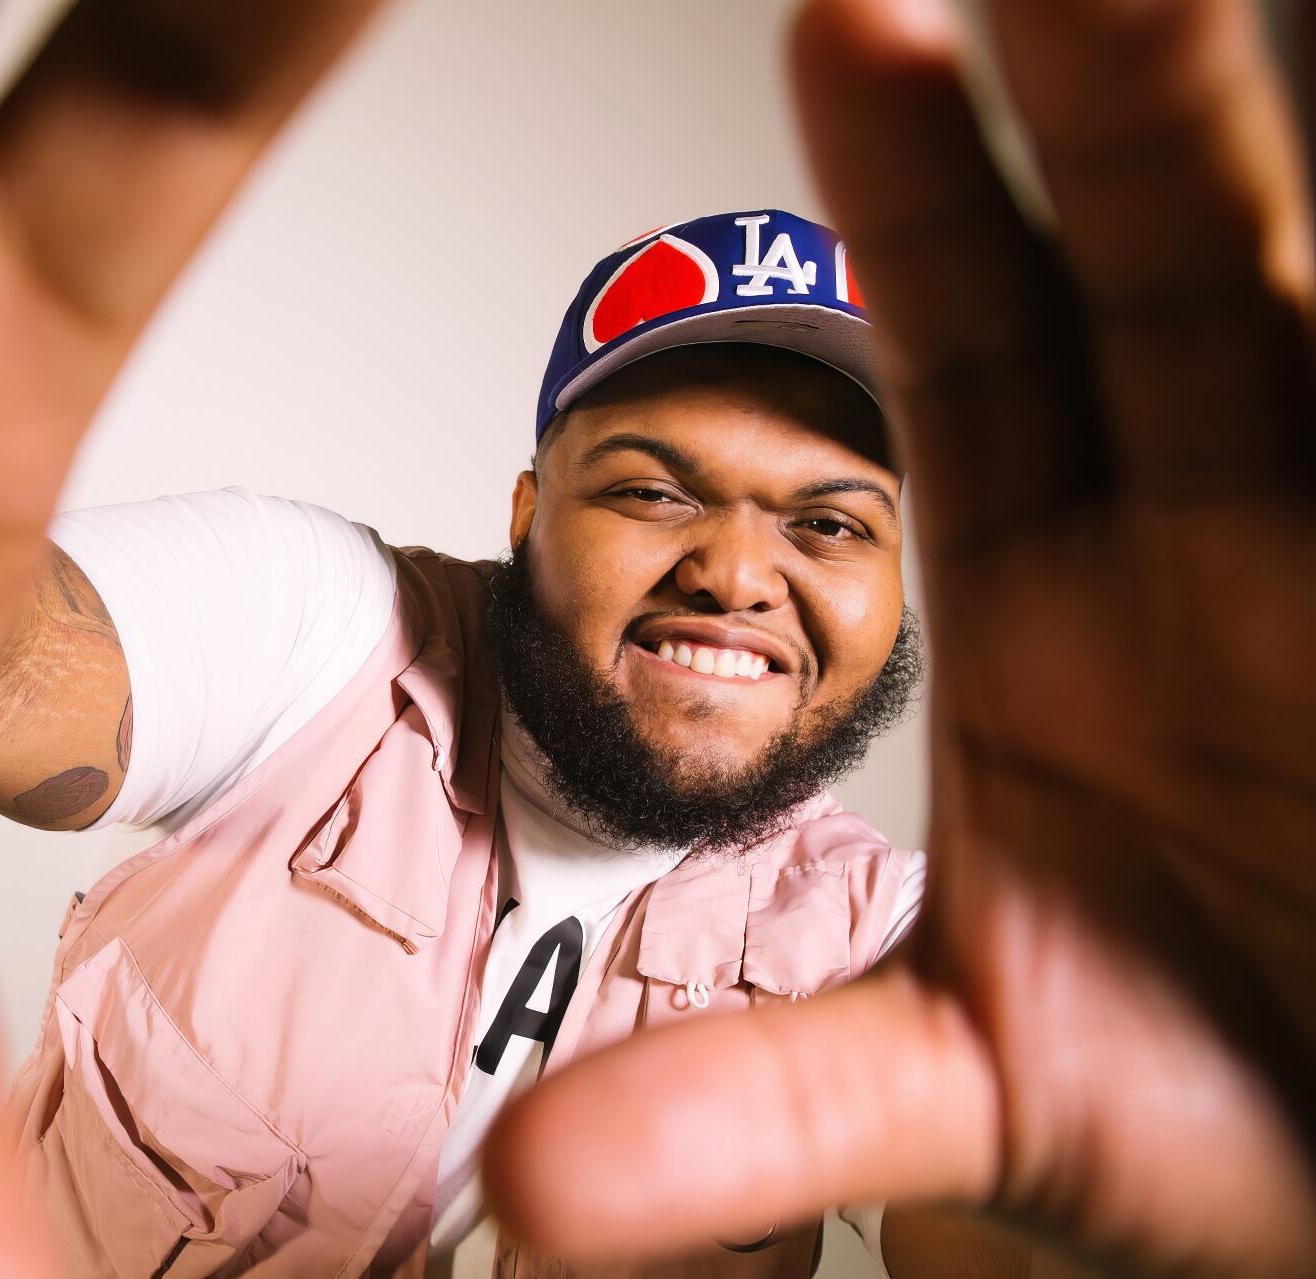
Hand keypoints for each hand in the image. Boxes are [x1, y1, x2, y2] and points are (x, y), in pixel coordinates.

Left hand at [483, 0, 1315, 1273]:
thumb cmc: (1181, 1109)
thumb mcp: (957, 1101)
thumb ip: (758, 1107)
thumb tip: (536, 1197)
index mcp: (1073, 610)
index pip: (982, 352)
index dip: (921, 196)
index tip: (854, 24)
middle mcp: (1223, 550)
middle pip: (1162, 277)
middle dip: (1120, 105)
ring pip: (1299, 315)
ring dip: (1255, 155)